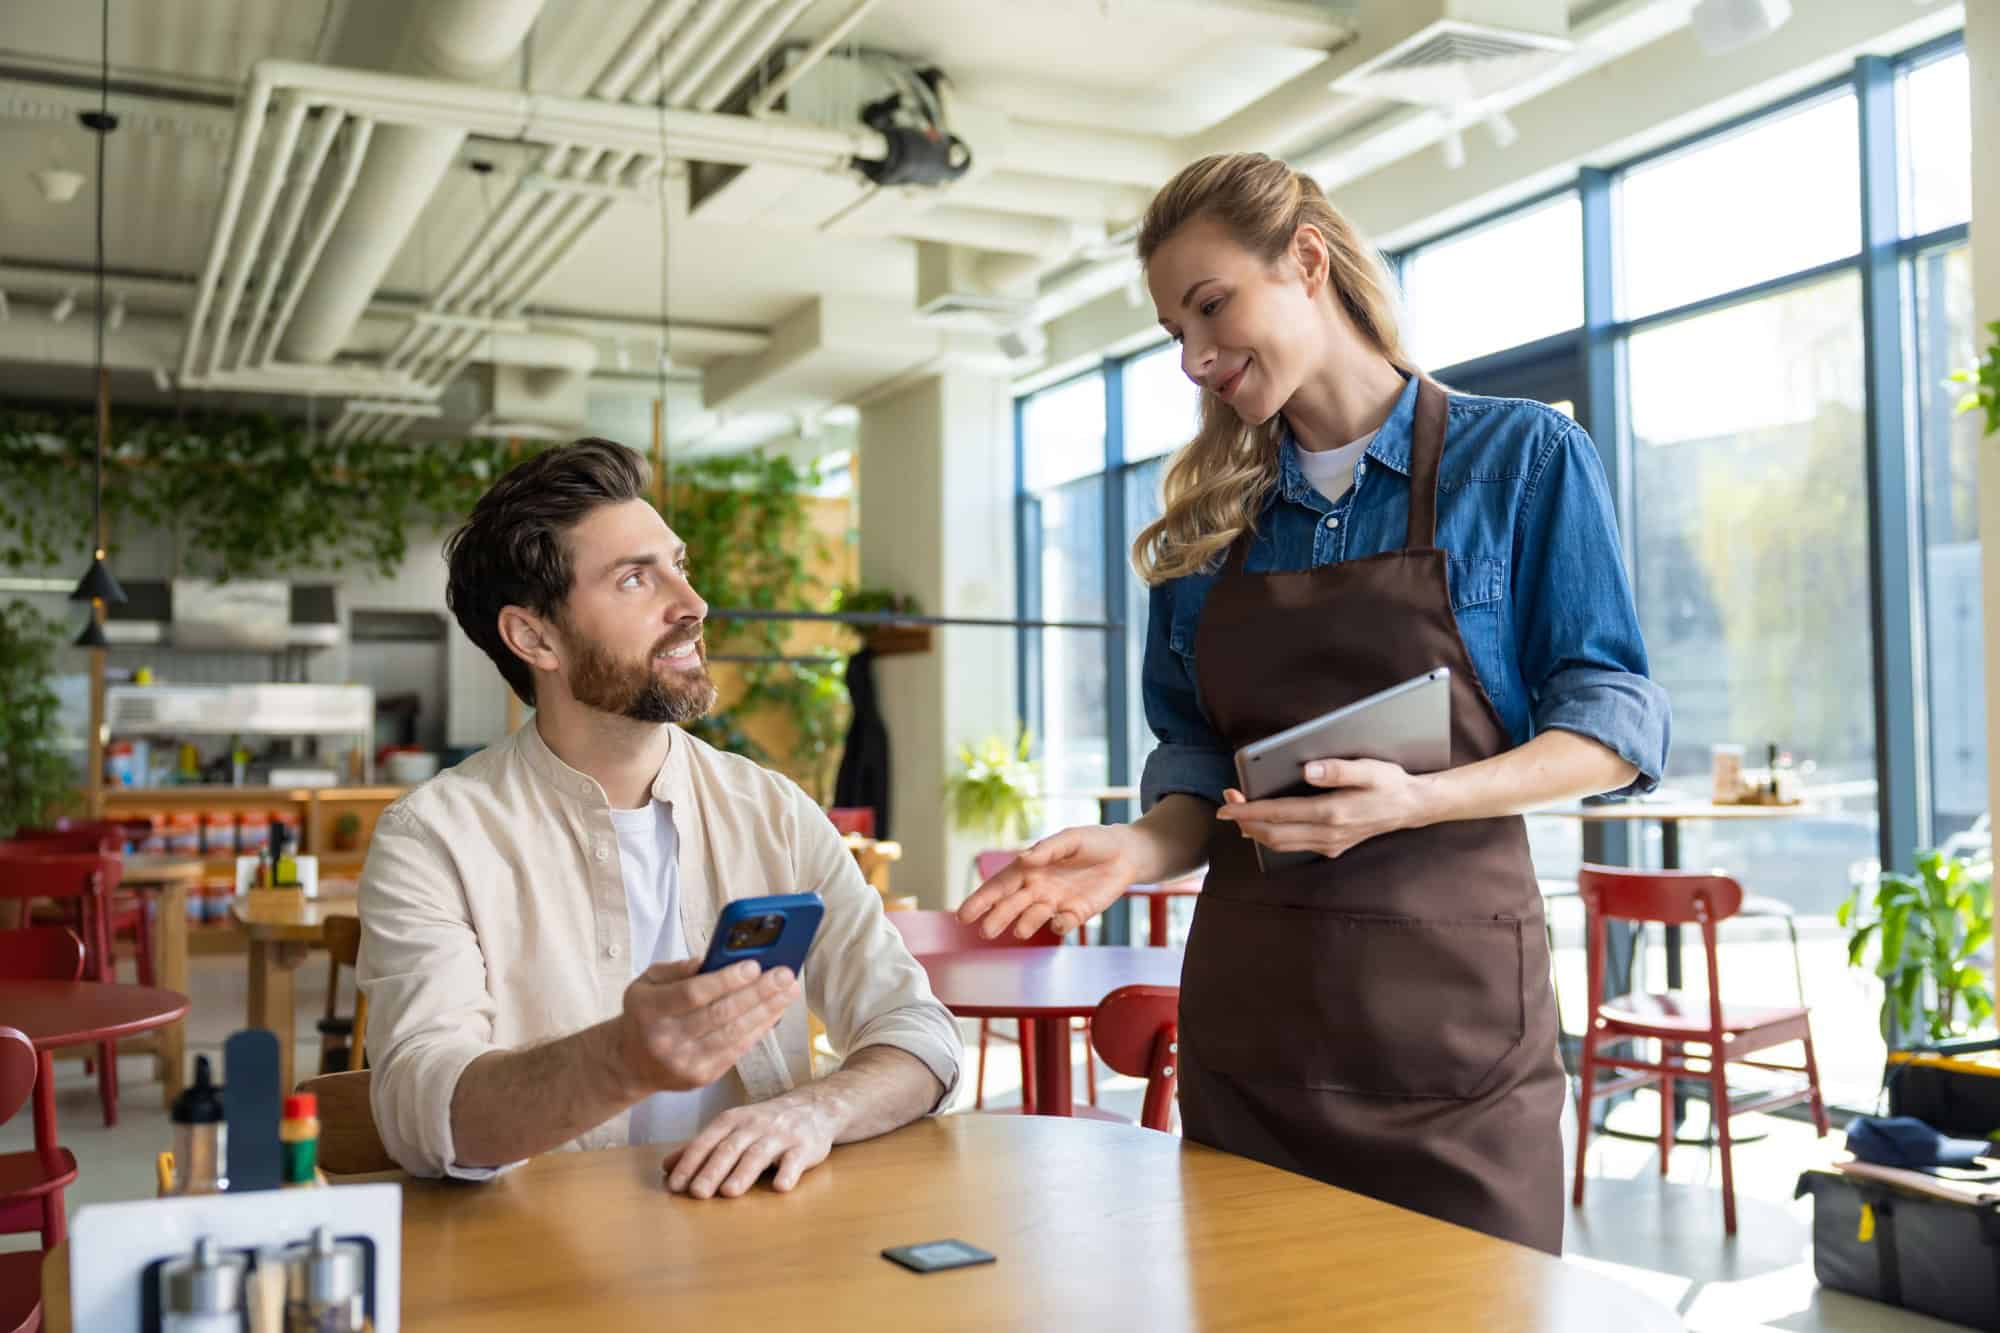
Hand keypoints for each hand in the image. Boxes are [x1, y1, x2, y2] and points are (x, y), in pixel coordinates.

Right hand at [615, 958, 800, 1095]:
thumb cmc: (645, 1013)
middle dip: (758, 992)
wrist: (630, 1062)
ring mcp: (684, 1062)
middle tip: (785, 974)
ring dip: (766, 1011)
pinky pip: (736, 1051)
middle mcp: (665, 1040)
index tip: (754, 965)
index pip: (693, 994)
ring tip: (788, 991)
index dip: (726, 980)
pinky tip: (774, 1012)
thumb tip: (708, 960)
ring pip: (734, 1034)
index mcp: (650, 1010)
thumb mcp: (647, 982)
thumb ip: (677, 969)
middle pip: (720, 1014)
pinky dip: (758, 1030)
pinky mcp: (701, 1077)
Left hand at [663, 1094, 835, 1198]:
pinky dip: (788, 1172)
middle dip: (712, 1170)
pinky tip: (780, 1187)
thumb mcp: (732, 1128)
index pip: (706, 1141)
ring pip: (759, 1154)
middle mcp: (754, 1125)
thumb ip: (702, 1147)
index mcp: (732, 1120)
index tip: (675, 1185)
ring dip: (743, 1173)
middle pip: (730, 1148)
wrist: (814, 1107)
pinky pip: (796, 1160)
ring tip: (729, 1193)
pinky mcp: (805, 1147)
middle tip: (697, 1193)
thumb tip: (666, 1166)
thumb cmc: (764, 1123)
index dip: (690, 1162)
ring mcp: (780, 1135)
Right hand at [956, 824, 1143, 938]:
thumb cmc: (1093, 841)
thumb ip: (1048, 849)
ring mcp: (1056, 902)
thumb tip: (1025, 859)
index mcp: (1029, 868)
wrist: (1126, 853)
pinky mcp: (1077, 913)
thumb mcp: (1070, 838)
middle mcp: (1038, 889)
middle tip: (985, 931)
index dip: (981, 900)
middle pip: (1011, 905)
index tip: (963, 915)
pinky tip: (1058, 921)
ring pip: (1034, 917)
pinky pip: (1064, 923)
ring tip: (1018, 931)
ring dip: (1024, 924)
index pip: (999, 886)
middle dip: (998, 918)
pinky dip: (1060, 924)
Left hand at [1216, 758, 1430, 859]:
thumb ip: (1339, 769)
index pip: (1278, 813)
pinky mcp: (1333, 847)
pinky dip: (1273, 838)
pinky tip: (1265, 825)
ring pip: (1281, 844)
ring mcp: (1330, 843)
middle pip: (1272, 834)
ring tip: (1239, 813)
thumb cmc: (1389, 783)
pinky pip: (1294, 847)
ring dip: (1256, 831)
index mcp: (1331, 812)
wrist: (1412, 807)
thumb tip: (1308, 769)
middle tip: (1226, 804)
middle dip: (1244, 820)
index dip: (1248, 810)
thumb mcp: (1370, 768)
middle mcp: (1328, 833)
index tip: (1226, 805)